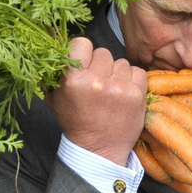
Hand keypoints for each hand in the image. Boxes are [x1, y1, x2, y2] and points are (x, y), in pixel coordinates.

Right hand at [45, 36, 147, 164]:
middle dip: (101, 65)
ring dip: (117, 73)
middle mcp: (96, 81)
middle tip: (98, 82)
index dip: (83, 52)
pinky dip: (133, 81)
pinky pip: (138, 72)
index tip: (84, 64)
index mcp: (72, 80)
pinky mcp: (136, 95)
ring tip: (111, 91)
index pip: (82, 43)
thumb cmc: (75, 122)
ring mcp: (118, 87)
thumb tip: (55, 47)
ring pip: (121, 62)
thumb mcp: (54, 98)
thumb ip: (54, 73)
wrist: (98, 150)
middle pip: (103, 52)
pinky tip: (123, 94)